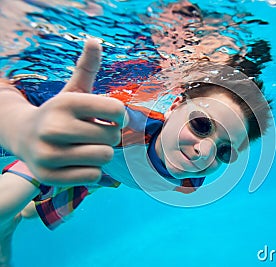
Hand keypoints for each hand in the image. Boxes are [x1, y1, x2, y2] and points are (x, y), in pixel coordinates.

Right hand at [13, 38, 126, 185]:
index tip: (111, 117)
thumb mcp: (72, 89)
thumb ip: (86, 67)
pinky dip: (92, 170)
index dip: (120, 115)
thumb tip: (95, 41)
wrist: (22, 135)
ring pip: (104, 157)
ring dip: (102, 153)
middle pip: (113, 137)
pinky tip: (79, 161)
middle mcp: (53, 127)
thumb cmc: (59, 112)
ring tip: (88, 147)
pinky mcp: (49, 176)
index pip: (116, 109)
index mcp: (65, 102)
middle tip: (96, 134)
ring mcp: (49, 154)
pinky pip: (93, 176)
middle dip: (110, 135)